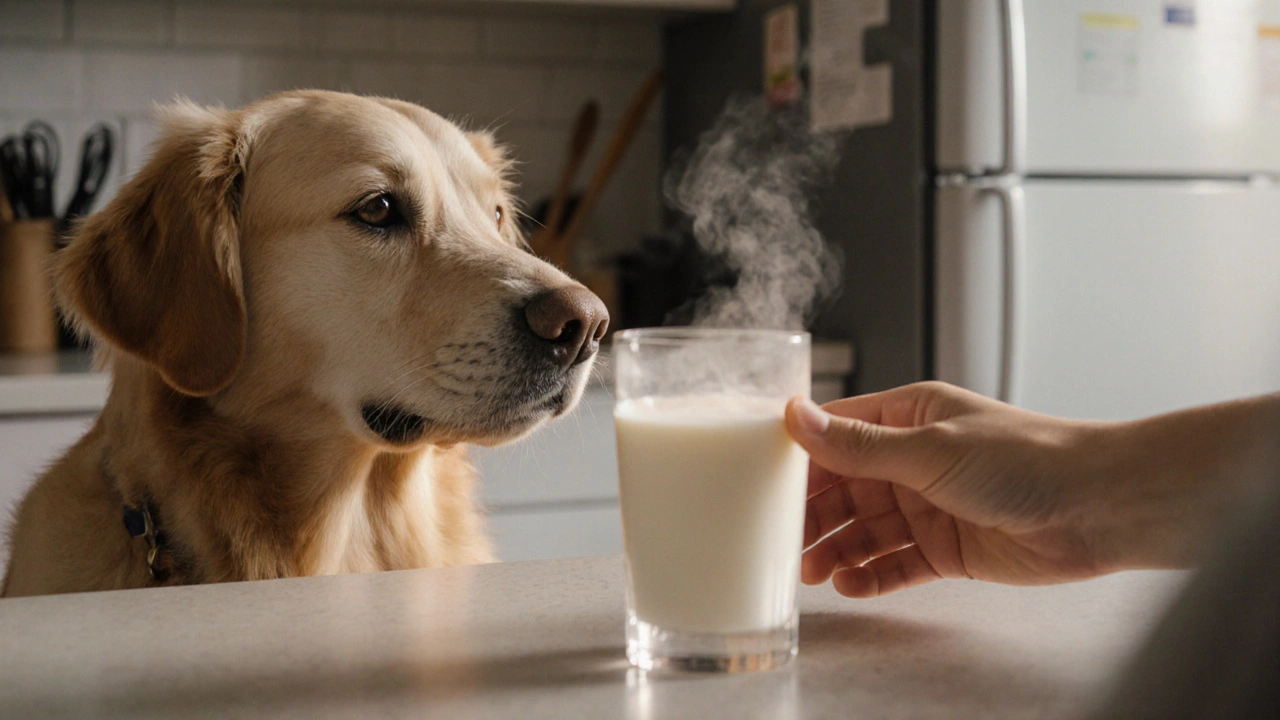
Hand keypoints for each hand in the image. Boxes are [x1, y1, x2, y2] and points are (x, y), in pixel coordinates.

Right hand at [785, 382, 1113, 597]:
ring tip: (810, 573)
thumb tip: (796, 415)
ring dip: (835, 550)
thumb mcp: (931, 448)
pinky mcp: (946, 549)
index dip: (798, 459)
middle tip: (781, 542)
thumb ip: (858, 444)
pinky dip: (870, 575)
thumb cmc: (1029, 458)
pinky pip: (895, 564)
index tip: (760, 483)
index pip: (835, 434)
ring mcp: (928, 506)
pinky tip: (850, 585)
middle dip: (811, 515)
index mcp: (907, 418)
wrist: (1099, 507)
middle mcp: (913, 460)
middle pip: (843, 488)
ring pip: (864, 530)